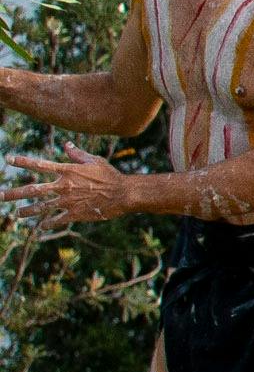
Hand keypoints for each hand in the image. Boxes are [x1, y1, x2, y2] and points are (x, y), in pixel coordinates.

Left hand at [6, 146, 131, 227]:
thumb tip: (66, 144)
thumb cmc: (110, 175)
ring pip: (41, 207)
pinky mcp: (74, 214)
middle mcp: (63, 185)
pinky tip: (41, 227)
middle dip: (14, 193)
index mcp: (67, 170)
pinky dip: (48, 224)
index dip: (23, 161)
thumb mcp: (94, 161)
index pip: (40, 165)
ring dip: (27, 211)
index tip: (8, 159)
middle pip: (33, 189)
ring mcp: (67, 201)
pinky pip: (57, 220)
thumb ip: (77, 154)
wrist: (123, 193)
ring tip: (17, 214)